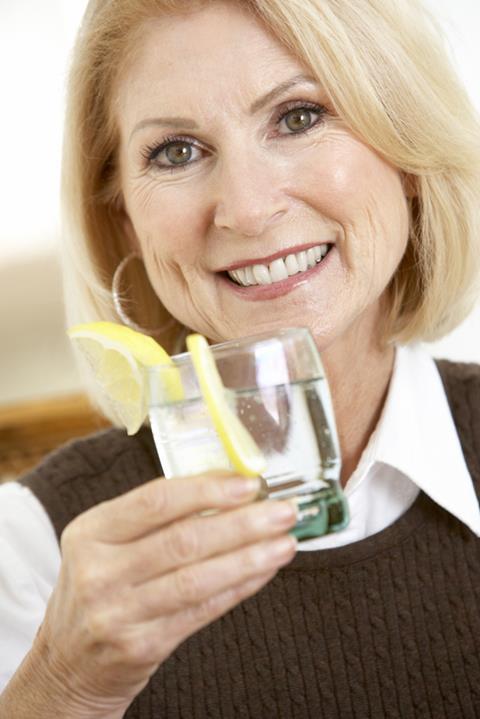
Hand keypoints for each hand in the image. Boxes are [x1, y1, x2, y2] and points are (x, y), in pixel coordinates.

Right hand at [33, 472, 296, 717]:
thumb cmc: (99, 588)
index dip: (208, 490)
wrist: (68, 663)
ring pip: (198, 578)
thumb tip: (227, 486)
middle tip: (282, 511)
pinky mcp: (141, 646)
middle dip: (243, 523)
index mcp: (91, 532)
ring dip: (250, 557)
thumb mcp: (106, 543)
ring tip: (285, 542)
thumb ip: (155, 517)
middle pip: (184, 539)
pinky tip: (263, 571)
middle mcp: (99, 571)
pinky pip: (202, 610)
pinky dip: (239, 588)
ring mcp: (118, 613)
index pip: (156, 500)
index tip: (249, 484)